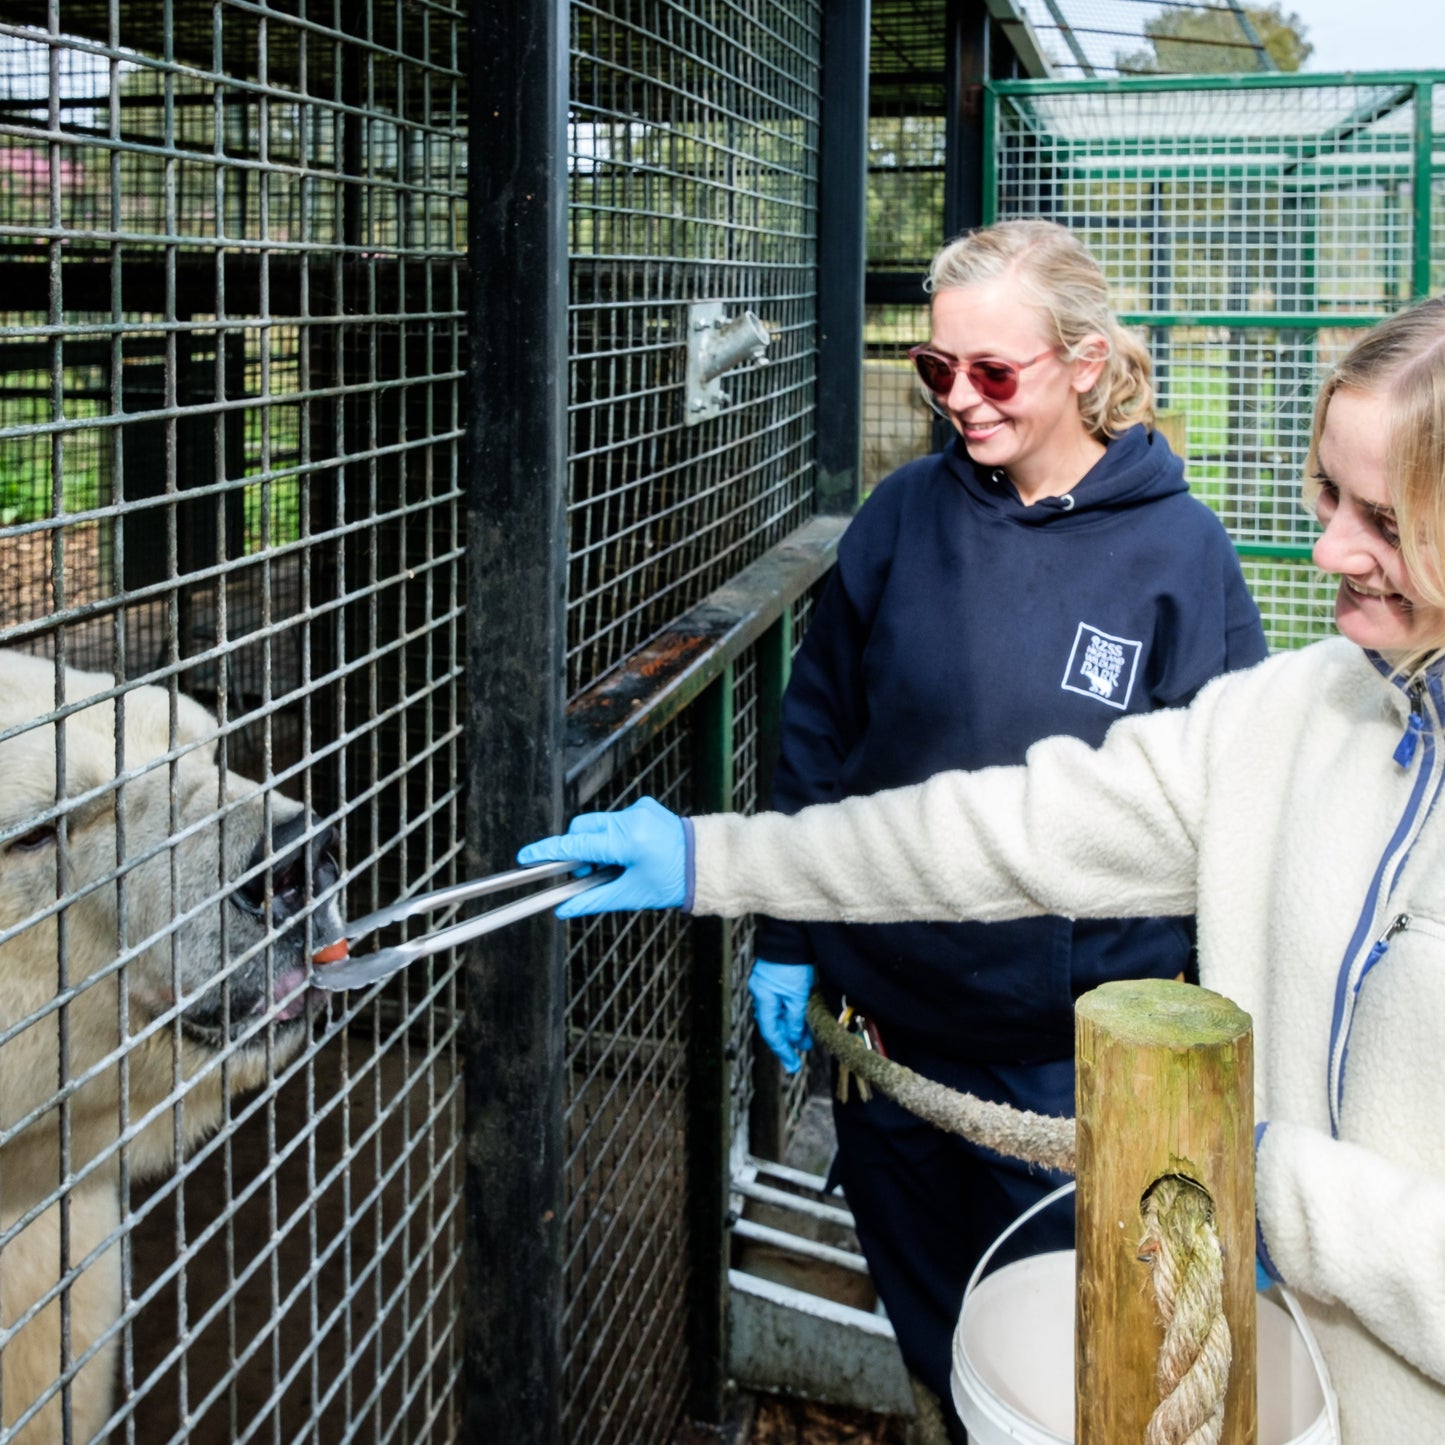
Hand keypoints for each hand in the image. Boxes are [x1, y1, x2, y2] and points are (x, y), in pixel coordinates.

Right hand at [516, 796, 687, 917]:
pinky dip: (611, 837)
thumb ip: (592, 900)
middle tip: (585, 874)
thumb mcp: (631, 895)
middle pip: (582, 828)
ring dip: (595, 844)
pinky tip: (627, 854)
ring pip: (597, 824)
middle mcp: (631, 818)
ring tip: (612, 868)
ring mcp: (639, 809)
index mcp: (627, 840)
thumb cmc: (674, 882)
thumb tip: (563, 909)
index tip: (525, 858)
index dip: (547, 852)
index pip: (575, 845)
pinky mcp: (645, 807)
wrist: (708, 863)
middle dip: (575, 850)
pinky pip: (615, 820)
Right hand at [748, 959, 813, 1072]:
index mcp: (764, 999)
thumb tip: (794, 1039)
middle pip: (772, 1025)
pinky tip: (799, 1022)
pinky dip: (789, 1016)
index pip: (771, 1032)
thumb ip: (795, 1019)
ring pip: (777, 1016)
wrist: (792, 937)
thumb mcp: (798, 995)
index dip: (782, 1051)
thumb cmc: (794, 963)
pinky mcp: (773, 982)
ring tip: (805, 1040)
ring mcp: (765, 987)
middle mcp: (761, 995)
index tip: (793, 1066)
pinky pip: (779, 1006)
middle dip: (787, 1042)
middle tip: (798, 1057)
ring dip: (790, 1029)